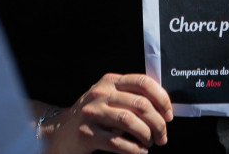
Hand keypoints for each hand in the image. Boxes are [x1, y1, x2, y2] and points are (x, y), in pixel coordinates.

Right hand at [41, 73, 172, 153]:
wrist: (60, 132)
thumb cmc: (93, 116)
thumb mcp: (108, 98)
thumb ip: (130, 96)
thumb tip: (164, 109)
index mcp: (110, 81)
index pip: (143, 82)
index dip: (162, 99)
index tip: (169, 115)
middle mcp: (100, 94)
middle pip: (140, 104)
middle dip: (158, 123)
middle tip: (163, 136)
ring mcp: (91, 113)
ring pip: (129, 121)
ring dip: (146, 135)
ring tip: (150, 143)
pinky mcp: (86, 134)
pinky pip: (116, 142)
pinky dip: (133, 149)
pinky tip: (139, 151)